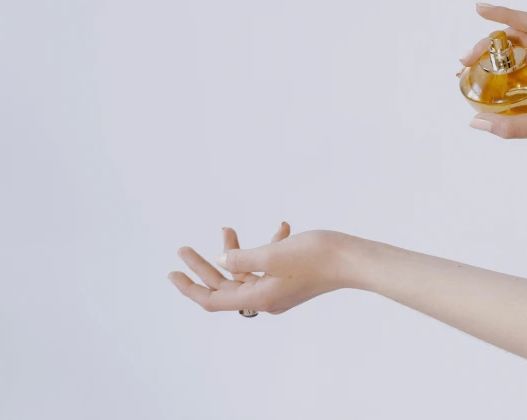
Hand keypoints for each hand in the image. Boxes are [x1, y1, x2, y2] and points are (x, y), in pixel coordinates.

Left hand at [169, 224, 353, 314]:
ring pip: (245, 272)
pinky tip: (280, 227)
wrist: (353, 259)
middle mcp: (266, 298)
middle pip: (225, 285)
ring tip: (227, 229)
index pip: (213, 299)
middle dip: (204, 265)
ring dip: (235, 251)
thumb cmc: (318, 256)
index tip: (172, 274)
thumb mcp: (274, 254)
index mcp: (259, 297)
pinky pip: (267, 264)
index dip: (189, 287)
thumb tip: (221, 261)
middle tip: (184, 249)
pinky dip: (266, 246)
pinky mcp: (291, 278)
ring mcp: (279, 288)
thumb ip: (243, 258)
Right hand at [458, 3, 526, 161]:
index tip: (480, 10)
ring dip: (496, 53)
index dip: (506, 14)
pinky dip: (505, 65)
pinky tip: (490, 78)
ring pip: (522, 48)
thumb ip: (512, 126)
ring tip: (471, 68)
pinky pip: (525, 63)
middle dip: (490, 42)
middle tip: (465, 60)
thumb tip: (476, 122)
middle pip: (522, 35)